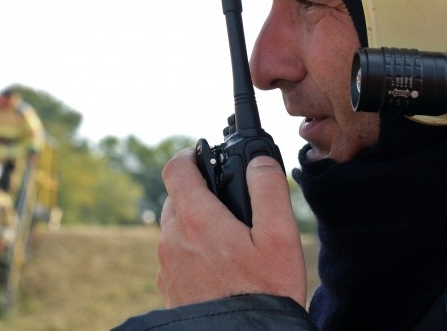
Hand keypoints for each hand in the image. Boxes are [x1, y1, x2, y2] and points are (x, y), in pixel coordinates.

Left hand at [157, 148, 306, 307]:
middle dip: (199, 192)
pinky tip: (220, 267)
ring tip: (229, 238)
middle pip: (176, 198)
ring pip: (175, 229)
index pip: (176, 168)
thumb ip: (268, 190)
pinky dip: (192, 251)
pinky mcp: (169, 289)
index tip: (205, 155)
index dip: (190, 155)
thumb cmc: (264, 293)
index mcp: (196, 220)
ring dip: (195, 223)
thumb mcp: (280, 236)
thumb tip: (258, 161)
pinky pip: (175, 256)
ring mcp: (167, 266)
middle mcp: (172, 240)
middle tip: (229, 201)